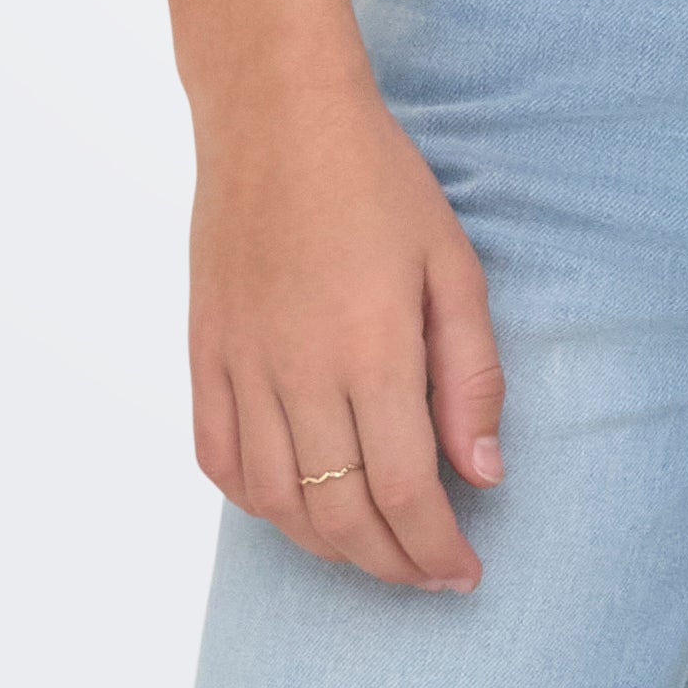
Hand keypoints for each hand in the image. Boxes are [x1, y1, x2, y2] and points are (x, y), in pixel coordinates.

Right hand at [187, 56, 506, 592]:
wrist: (277, 115)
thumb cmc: (379, 182)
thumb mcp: (452, 265)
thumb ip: (471, 375)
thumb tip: (482, 474)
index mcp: (372, 350)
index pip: (406, 494)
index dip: (437, 551)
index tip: (464, 573)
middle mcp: (299, 372)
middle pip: (342, 515)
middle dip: (392, 563)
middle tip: (428, 573)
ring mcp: (242, 366)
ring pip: (278, 504)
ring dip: (327, 547)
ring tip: (371, 549)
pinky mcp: (205, 353)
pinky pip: (220, 460)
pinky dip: (259, 502)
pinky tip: (296, 505)